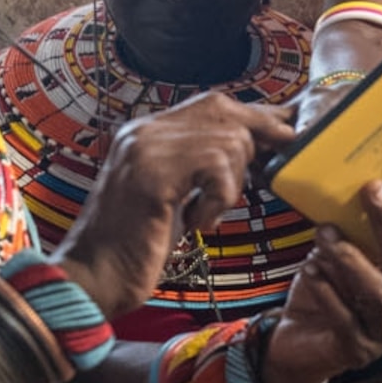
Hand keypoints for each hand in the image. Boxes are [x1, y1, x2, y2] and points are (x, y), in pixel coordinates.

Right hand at [56, 95, 295, 318]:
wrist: (95, 278)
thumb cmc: (140, 246)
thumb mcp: (180, 196)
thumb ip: (207, 166)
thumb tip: (265, 143)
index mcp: (147, 132)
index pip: (215, 104)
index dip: (257, 118)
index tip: (286, 136)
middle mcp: (143, 131)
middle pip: (225, 112)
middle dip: (251, 149)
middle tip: (239, 188)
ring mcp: (144, 148)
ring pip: (228, 141)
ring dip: (230, 186)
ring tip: (204, 213)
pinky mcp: (151, 173)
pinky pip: (216, 168)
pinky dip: (218, 200)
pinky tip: (196, 222)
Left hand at [254, 170, 381, 382]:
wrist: (298, 348)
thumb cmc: (325, 297)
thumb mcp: (341, 259)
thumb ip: (351, 234)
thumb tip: (344, 189)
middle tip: (371, 189)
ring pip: (378, 291)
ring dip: (351, 258)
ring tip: (325, 234)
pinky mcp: (357, 350)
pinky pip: (345, 317)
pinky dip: (328, 291)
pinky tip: (311, 270)